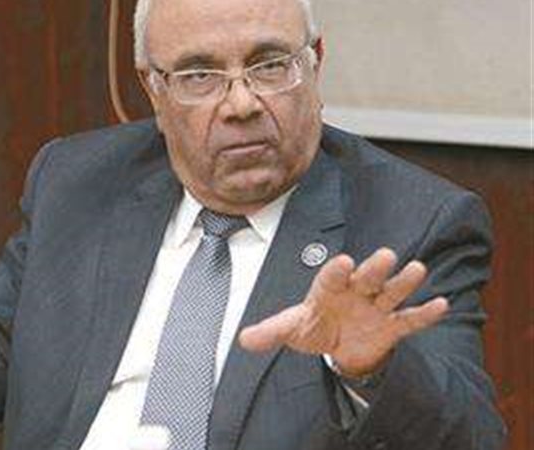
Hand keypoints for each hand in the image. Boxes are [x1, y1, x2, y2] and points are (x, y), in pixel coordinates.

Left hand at [238, 248, 447, 376]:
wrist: (338, 345)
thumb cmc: (314, 326)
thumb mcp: (292, 329)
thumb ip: (271, 331)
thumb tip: (244, 341)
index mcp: (328, 289)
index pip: (331, 277)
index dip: (337, 270)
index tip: (345, 261)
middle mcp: (355, 292)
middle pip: (367, 278)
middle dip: (375, 269)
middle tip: (386, 255)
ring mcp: (376, 308)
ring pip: (392, 292)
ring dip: (404, 282)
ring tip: (417, 269)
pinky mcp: (393, 326)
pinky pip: (410, 320)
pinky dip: (425, 314)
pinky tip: (440, 305)